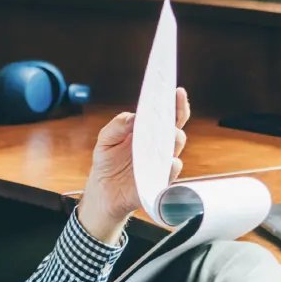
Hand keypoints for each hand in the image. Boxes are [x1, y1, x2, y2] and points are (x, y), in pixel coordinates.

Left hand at [76, 87, 190, 245]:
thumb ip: (117, 125)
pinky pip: (169, 175)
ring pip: (175, 150)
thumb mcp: (106, 139)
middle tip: (172, 110)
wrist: (102, 190)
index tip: (177, 91)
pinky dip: (171, 168)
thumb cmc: (107, 161)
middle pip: (176, 130)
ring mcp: (160, 164)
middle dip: (178, 118)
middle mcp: (159, 147)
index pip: (168, 115)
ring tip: (170, 133)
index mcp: (150, 132)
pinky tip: (169, 162)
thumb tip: (134, 117)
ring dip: (175, 140)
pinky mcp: (158, 182)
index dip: (175, 103)